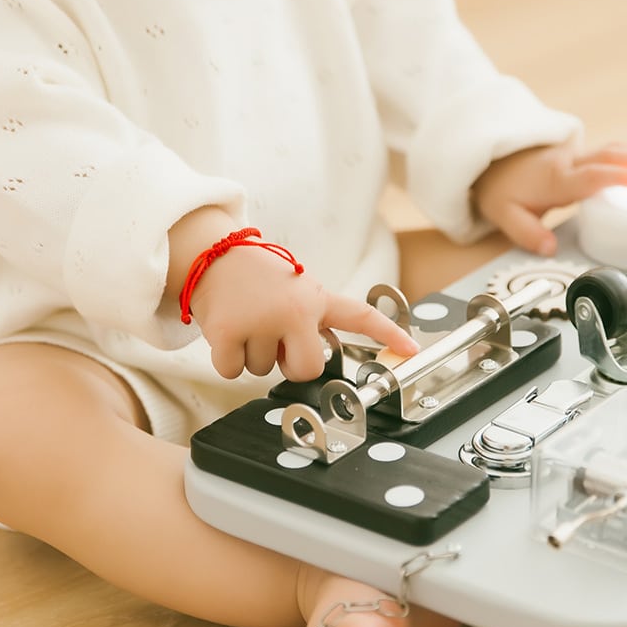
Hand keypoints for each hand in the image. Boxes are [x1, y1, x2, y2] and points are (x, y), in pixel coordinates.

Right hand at [189, 245, 419, 382]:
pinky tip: (226, 329)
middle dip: (289, 364)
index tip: (412, 349)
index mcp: (315, 298)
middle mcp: (294, 309)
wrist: (214, 255)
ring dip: (252, 353)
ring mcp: (262, 320)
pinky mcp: (229, 331)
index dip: (388, 334)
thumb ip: (312, 321)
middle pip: (306, 369)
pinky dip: (226, 359)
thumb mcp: (295, 290)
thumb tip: (318, 359)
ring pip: (263, 371)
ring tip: (246, 319)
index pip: (359, 315)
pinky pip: (233, 371)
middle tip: (273, 337)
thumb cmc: (258, 280)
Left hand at [472, 140, 626, 255]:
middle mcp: (569, 162)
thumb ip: (525, 232)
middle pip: (611, 155)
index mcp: (556, 178)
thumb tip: (549, 248)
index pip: (591, 175)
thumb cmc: (499, 187)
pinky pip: (612, 152)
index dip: (618, 177)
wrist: (488, 159)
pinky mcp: (580, 156)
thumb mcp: (502, 213)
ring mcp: (576, 155)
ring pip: (615, 149)